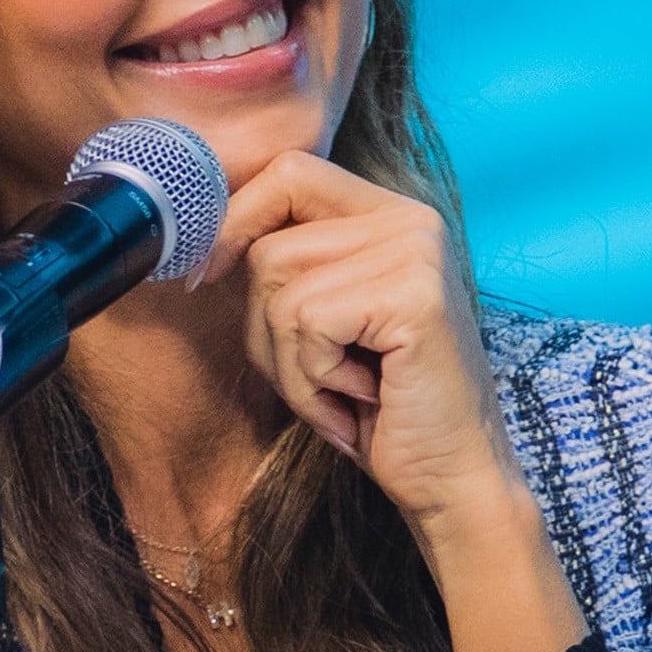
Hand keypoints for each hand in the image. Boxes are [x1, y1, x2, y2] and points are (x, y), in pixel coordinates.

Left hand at [198, 150, 526, 537]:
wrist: (451, 480)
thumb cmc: (379, 406)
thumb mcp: (322, 319)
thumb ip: (285, 263)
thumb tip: (199, 235)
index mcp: (389, 213)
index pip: (288, 171)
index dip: (236, 220)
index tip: (208, 276)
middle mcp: (409, 218)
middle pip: (269, 243)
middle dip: (265, 327)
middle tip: (318, 376)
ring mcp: (416, 251)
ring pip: (278, 286)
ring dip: (291, 363)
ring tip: (342, 391)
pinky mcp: (413, 294)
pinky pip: (305, 322)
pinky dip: (312, 379)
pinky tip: (362, 400)